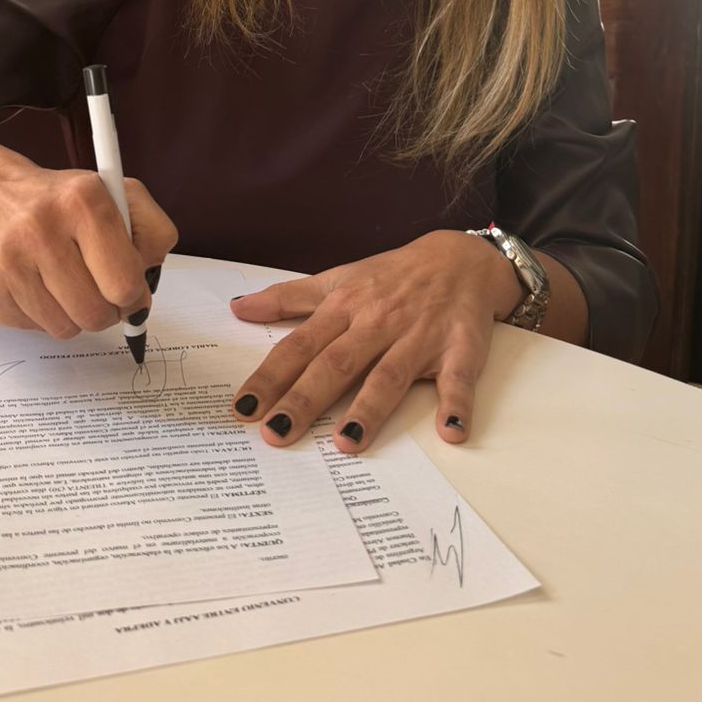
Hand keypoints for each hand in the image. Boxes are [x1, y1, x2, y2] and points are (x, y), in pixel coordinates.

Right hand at [0, 166, 177, 338]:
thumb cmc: (64, 202)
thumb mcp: (120, 196)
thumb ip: (153, 234)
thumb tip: (143, 292)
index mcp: (82, 200)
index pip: (123, 282)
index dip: (133, 294)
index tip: (128, 288)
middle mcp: (40, 228)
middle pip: (96, 314)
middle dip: (107, 310)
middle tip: (101, 290)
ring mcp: (9, 261)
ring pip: (65, 329)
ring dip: (75, 315)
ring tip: (68, 282)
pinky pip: (36, 330)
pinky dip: (45, 315)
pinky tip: (40, 284)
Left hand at [228, 231, 520, 453]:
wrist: (462, 259)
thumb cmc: (393, 276)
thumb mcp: (339, 278)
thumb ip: (289, 298)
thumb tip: (238, 310)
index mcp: (345, 307)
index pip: (300, 346)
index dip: (271, 376)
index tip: (243, 408)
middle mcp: (378, 323)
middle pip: (337, 364)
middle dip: (305, 399)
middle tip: (276, 433)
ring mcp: (420, 337)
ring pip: (389, 375)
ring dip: (369, 408)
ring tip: (346, 442)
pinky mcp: (461, 349)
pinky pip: (458, 380)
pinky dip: (457, 405)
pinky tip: (450, 432)